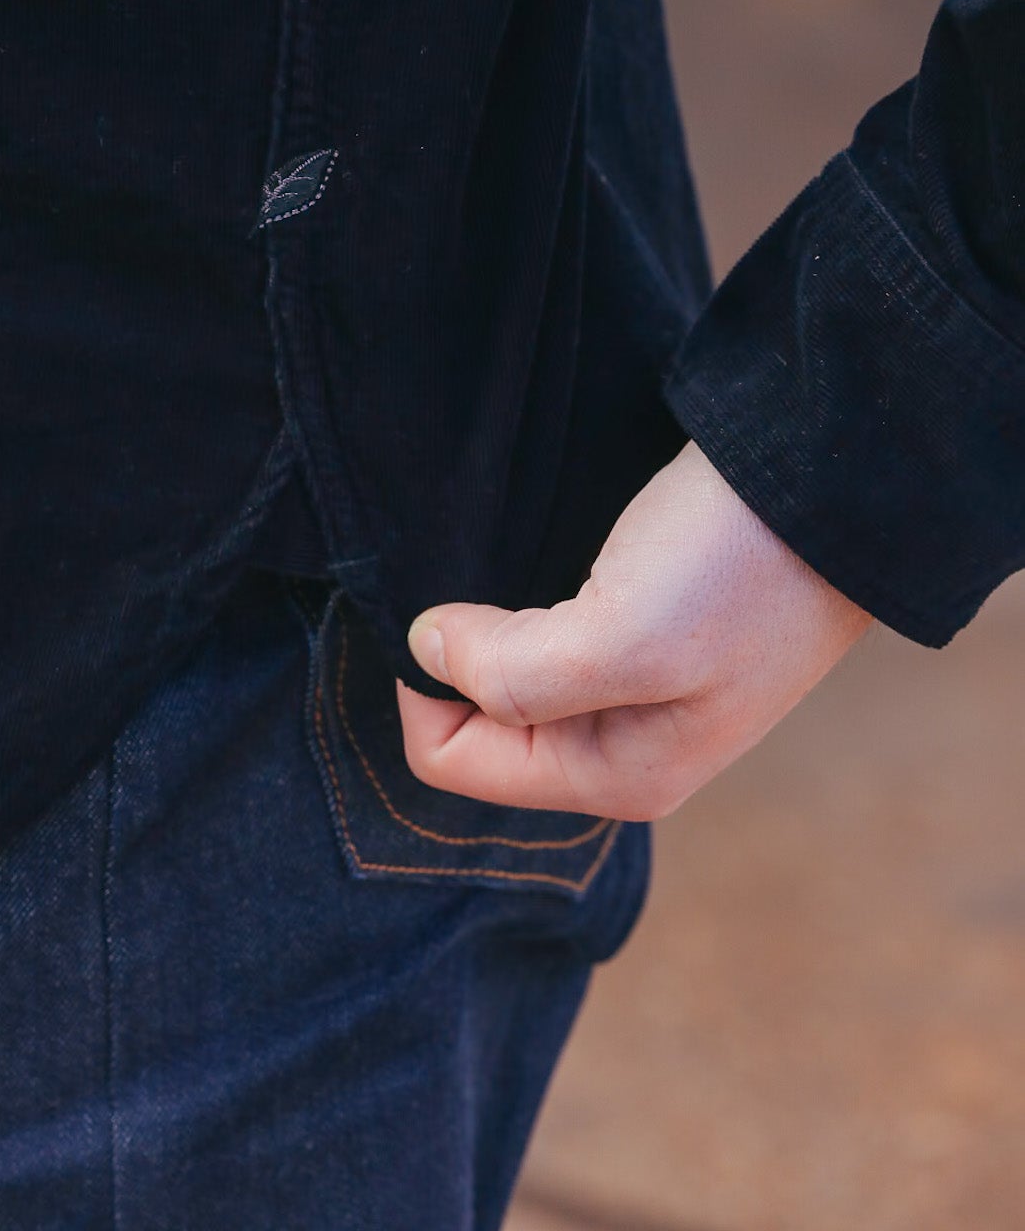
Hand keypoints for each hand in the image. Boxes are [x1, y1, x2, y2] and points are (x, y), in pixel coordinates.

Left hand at [396, 440, 872, 819]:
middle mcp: (622, 745)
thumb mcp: (623, 637)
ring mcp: (637, 685)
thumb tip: (426, 652)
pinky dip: (523, 598)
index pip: (451, 761)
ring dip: (489, 625)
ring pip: (510, 672)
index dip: (425, 685)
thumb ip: (515, 672)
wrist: (830, 479)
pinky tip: (537, 554)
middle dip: (460, 658)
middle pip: (478, 721)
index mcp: (616, 775)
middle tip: (479, 578)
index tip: (447, 607)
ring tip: (510, 562)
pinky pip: (547, 631)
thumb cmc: (737, 568)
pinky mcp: (644, 624)